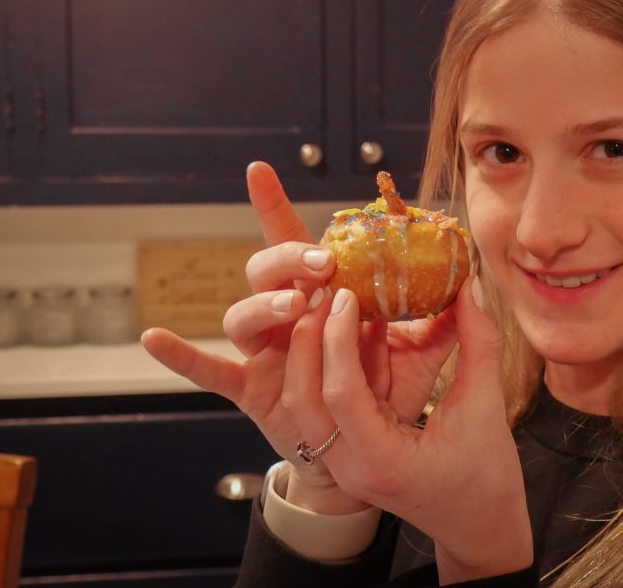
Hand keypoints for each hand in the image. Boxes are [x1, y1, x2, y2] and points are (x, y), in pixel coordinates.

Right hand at [142, 161, 458, 511]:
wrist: (366, 451)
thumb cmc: (384, 390)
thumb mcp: (418, 352)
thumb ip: (440, 319)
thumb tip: (468, 282)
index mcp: (318, 295)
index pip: (296, 243)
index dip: (274, 207)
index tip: (258, 170)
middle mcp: (283, 315)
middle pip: (264, 269)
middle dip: (287, 260)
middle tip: (322, 263)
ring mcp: (263, 351)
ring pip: (243, 315)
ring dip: (266, 304)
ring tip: (297, 306)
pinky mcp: (252, 388)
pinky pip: (211, 371)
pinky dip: (182, 357)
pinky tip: (154, 339)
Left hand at [311, 278, 533, 582]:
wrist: (481, 527)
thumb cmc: (488, 479)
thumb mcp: (487, 409)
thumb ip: (478, 345)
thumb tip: (470, 286)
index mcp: (380, 462)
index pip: (341, 393)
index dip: (339, 339)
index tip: (346, 295)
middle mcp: (350, 467)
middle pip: (304, 398)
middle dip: (309, 341)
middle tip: (324, 293)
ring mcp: (343, 463)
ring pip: (305, 402)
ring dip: (313, 352)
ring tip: (331, 306)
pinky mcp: (347, 452)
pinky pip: (324, 404)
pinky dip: (330, 367)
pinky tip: (349, 332)